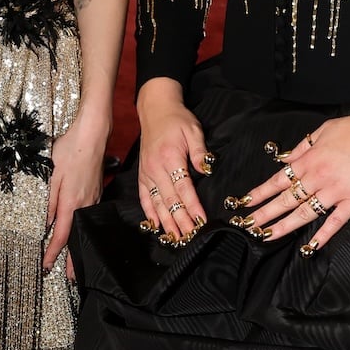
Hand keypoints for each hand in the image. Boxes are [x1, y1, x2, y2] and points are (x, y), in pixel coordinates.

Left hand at [45, 108, 107, 275]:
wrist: (92, 135)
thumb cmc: (69, 150)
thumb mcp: (50, 175)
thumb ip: (48, 202)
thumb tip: (44, 225)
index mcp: (72, 202)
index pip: (61, 236)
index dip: (53, 254)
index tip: (46, 266)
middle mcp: (85, 204)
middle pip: (77, 238)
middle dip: (74, 260)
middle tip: (71, 278)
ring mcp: (93, 199)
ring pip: (84, 228)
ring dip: (79, 246)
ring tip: (76, 263)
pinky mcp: (96, 192)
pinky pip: (88, 217)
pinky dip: (84, 231)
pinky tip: (81, 233)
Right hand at [134, 77, 210, 241]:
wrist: (155, 110)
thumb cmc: (177, 120)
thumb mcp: (193, 130)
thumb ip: (199, 151)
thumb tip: (205, 169)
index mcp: (170, 158)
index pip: (184, 188)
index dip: (193, 207)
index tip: (201, 221)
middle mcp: (156, 169)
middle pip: (170, 201)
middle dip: (181, 221)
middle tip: (189, 238)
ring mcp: (147, 173)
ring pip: (157, 203)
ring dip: (166, 222)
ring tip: (175, 238)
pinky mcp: (143, 175)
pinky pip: (145, 197)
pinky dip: (150, 212)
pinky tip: (155, 225)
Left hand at [234, 98, 349, 251]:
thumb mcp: (323, 130)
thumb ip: (302, 147)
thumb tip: (286, 159)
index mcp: (309, 159)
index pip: (277, 180)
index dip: (260, 194)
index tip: (244, 204)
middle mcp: (318, 176)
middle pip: (285, 199)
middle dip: (264, 214)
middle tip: (247, 226)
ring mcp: (336, 190)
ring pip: (304, 213)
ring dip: (283, 226)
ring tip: (267, 236)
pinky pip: (335, 222)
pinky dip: (323, 235)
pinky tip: (310, 246)